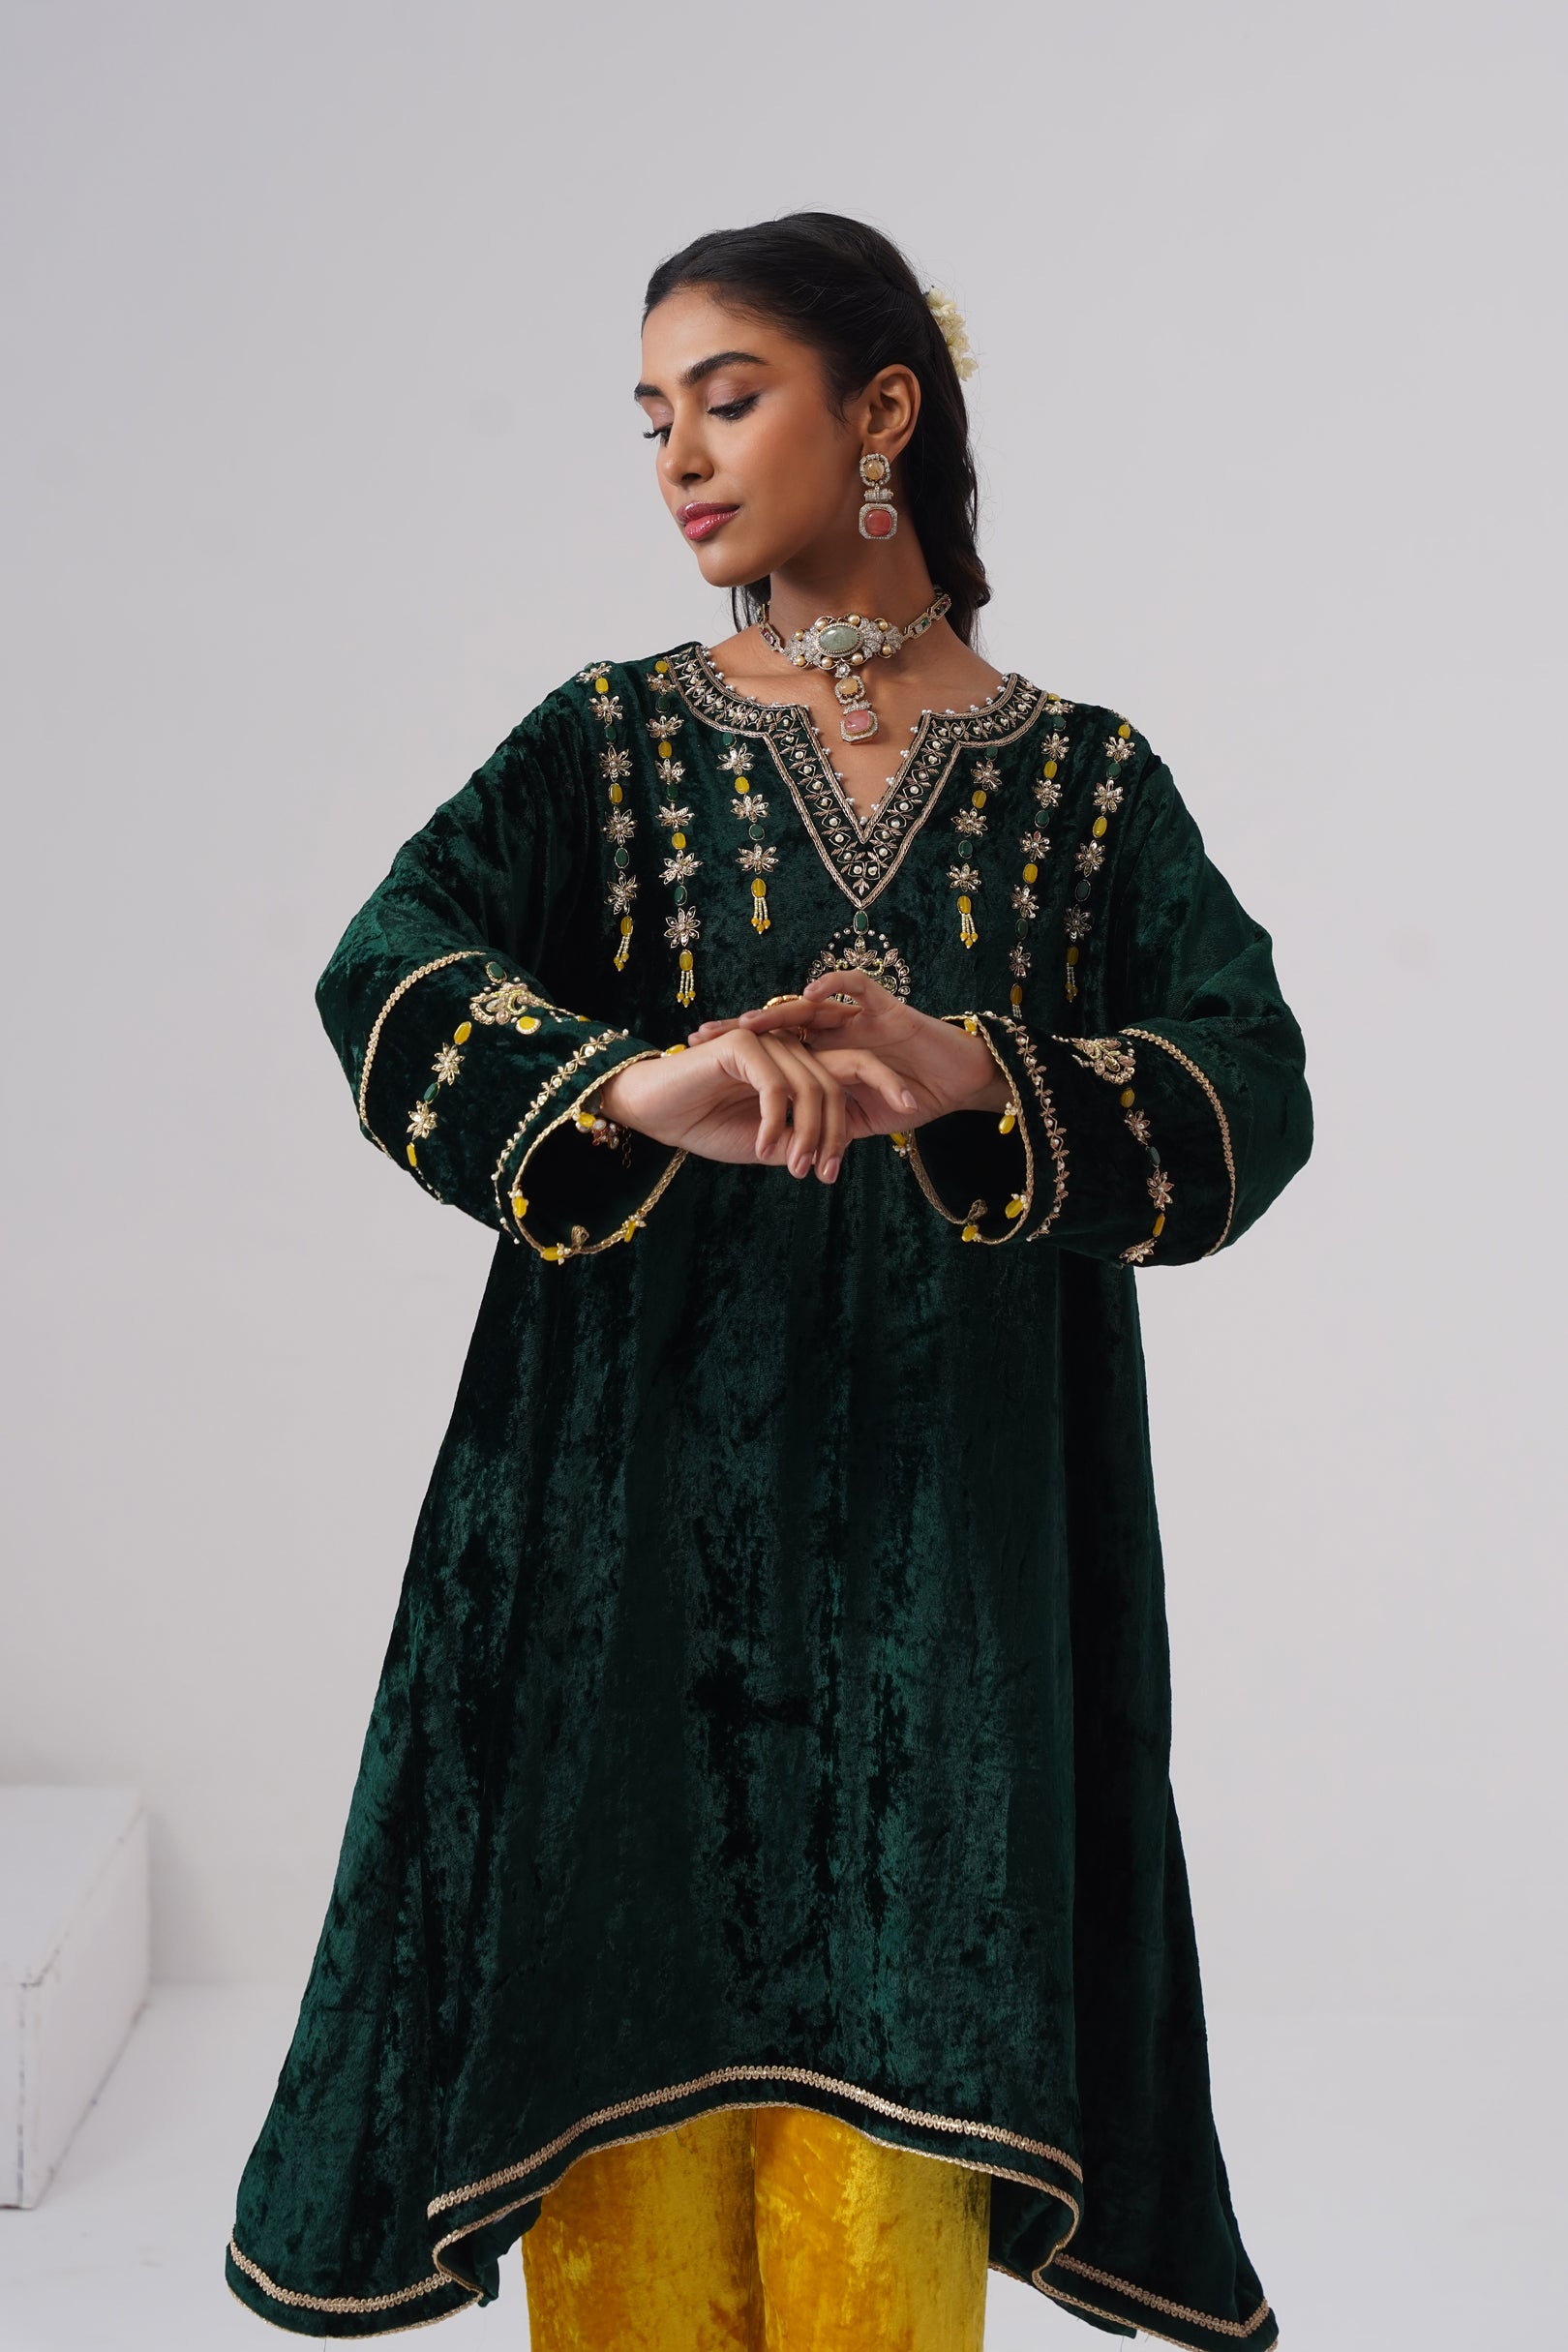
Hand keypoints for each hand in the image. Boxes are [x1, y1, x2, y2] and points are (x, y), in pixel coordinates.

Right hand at [594, 1026, 920, 1183]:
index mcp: (799, 1065)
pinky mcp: (743, 1046)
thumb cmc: (705, 1127)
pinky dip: (775, 1122)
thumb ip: (801, 1140)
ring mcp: (767, 1041)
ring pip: (812, 1087)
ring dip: (808, 1135)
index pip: (851, 1076)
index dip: (880, 1095)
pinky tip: (766, 1148)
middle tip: (828, 1174)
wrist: (654, 1113)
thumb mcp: (766, 1143)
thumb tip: (833, 1151)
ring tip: (796, 1170)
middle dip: (841, 1130)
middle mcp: (789, 1047)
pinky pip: (777, 1087)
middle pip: (840, 1078)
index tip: (896, 1131)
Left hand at [683, 968, 1009, 1137]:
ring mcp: (859, 1017)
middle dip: (739, 1030)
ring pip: (810, 1006)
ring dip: (776, 1013)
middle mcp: (836, 1031)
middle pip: (779, 1023)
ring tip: (746, 1022)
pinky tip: (811, 991)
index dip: (738, 1056)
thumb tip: (790, 1149)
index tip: (696, 1063)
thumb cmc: (915, 1099)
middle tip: (700, 1036)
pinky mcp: (887, 1007)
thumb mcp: (861, 1119)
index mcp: (825, 1056)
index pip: (774, 1051)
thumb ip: (828, 1125)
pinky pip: (858, 988)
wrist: (961, 1082)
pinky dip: (836, 987)